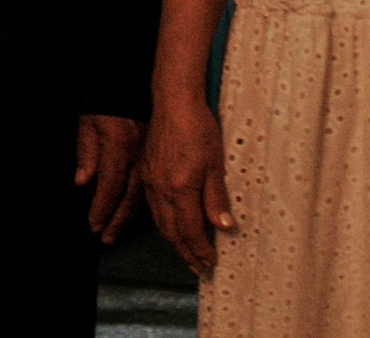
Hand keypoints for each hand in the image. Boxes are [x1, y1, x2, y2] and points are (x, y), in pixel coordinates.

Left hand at [75, 112, 145, 242]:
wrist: (150, 88)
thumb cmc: (110, 99)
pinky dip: (143, 204)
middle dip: (116, 220)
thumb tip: (82, 181)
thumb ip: (85, 150)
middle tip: (106, 237)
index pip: (109, 186)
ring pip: (142, 195)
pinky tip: (136, 213)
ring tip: (117, 230)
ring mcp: (151, 159)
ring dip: (129, 216)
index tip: (94, 225)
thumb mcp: (89, 120)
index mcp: (119, 147)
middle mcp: (137, 157)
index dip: (101, 208)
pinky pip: (152, 187)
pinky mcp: (157, 158)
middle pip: (127, 197)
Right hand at [142, 95, 233, 271]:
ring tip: (186, 251)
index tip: (209, 262)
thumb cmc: (197, 128)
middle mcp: (161, 188)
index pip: (189, 230)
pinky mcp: (147, 171)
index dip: (200, 250)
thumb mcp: (215, 165)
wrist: (174, 103)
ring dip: (173, 239)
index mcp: (180, 188)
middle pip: (170, 230)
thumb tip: (223, 226)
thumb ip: (216, 198)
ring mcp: (151, 180)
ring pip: (159, 220)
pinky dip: (163, 221)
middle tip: (198, 266)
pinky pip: (152, 206)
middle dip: (185, 251)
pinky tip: (170, 222)